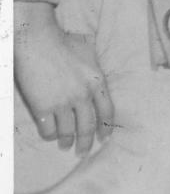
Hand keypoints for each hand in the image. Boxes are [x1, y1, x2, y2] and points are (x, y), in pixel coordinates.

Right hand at [14, 1, 113, 154]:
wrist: (39, 41)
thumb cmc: (63, 42)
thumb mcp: (88, 52)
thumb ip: (94, 68)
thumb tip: (96, 78)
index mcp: (96, 81)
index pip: (107, 111)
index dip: (106, 127)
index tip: (105, 138)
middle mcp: (82, 95)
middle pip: (88, 126)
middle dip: (86, 142)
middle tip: (83, 151)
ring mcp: (63, 103)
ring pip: (68, 132)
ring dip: (67, 141)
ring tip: (65, 145)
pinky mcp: (43, 108)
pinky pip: (48, 131)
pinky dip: (50, 135)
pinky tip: (51, 134)